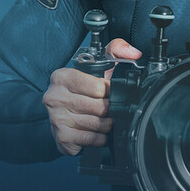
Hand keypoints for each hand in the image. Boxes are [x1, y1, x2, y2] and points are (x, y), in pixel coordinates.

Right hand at [44, 38, 141, 155]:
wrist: (60, 117)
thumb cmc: (81, 92)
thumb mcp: (95, 67)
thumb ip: (115, 51)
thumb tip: (134, 53)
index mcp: (62, 77)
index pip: (98, 87)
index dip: (110, 91)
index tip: (110, 93)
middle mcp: (55, 96)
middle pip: (100, 107)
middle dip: (110, 110)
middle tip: (110, 109)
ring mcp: (57, 118)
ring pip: (98, 123)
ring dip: (107, 124)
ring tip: (105, 120)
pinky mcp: (62, 137)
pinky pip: (93, 139)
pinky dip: (101, 137)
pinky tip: (97, 132)